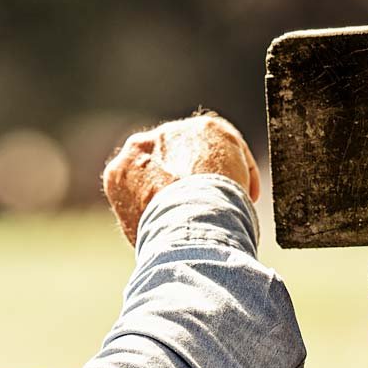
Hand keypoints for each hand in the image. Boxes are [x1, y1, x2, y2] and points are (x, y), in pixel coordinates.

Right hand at [102, 113, 260, 245]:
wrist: (184, 221)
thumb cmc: (164, 239)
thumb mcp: (143, 234)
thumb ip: (150, 220)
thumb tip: (163, 235)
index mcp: (120, 172)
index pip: (144, 179)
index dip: (167, 197)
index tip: (184, 214)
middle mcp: (141, 145)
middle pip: (171, 160)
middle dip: (191, 180)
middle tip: (211, 208)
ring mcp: (173, 133)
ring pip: (201, 151)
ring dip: (217, 175)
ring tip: (234, 206)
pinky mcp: (206, 128)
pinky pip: (230, 146)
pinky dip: (243, 171)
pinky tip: (248, 196)